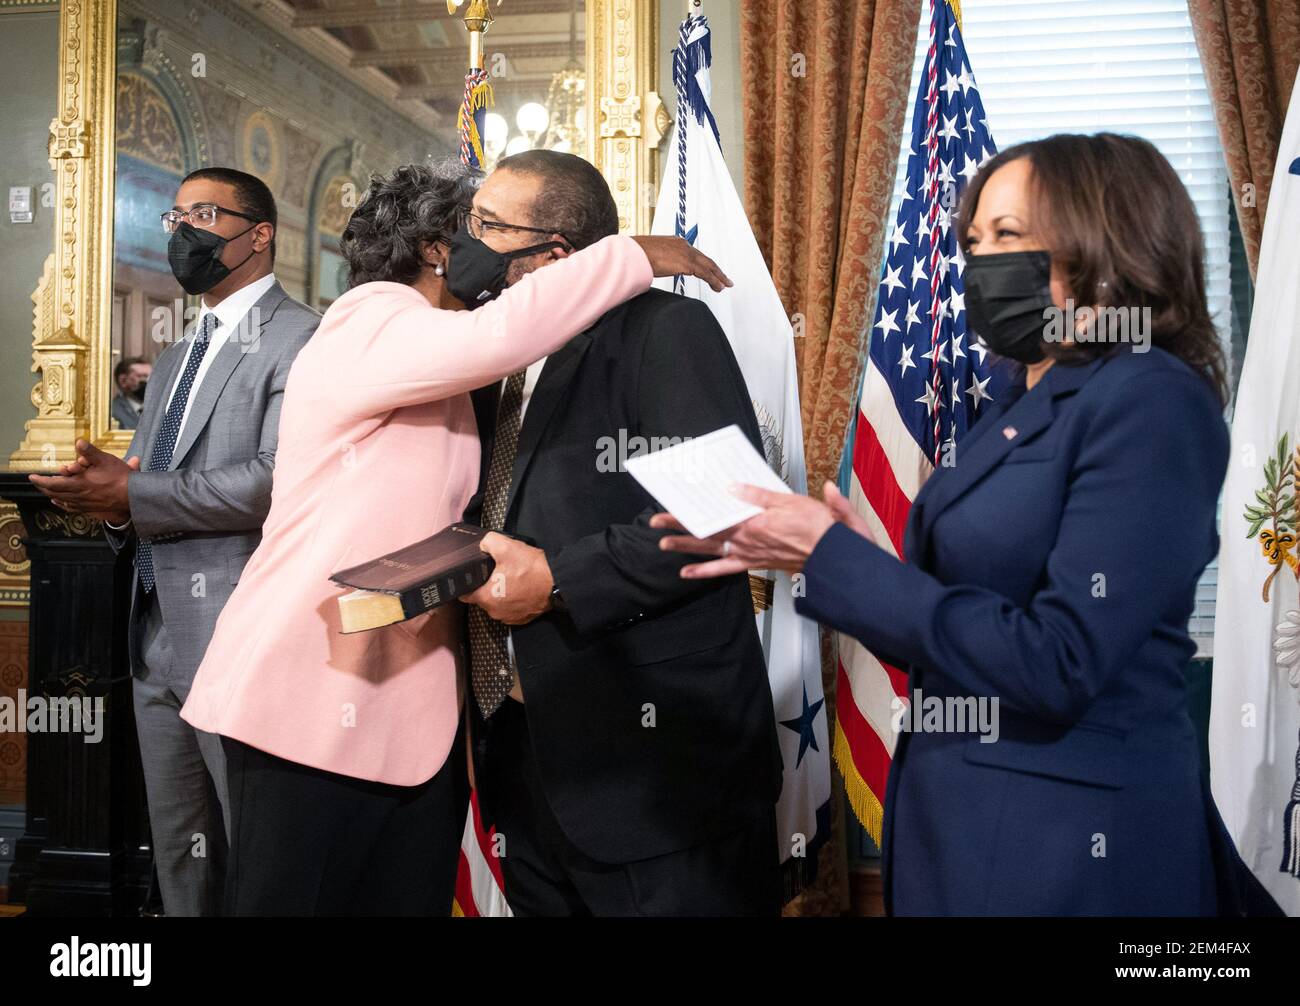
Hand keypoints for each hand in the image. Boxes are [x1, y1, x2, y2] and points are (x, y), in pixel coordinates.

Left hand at [28, 438, 139, 523]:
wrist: (132, 496)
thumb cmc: (120, 479)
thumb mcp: (105, 460)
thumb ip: (90, 451)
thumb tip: (79, 442)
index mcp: (78, 484)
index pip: (52, 483)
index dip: (40, 480)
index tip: (32, 477)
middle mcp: (78, 495)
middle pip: (54, 493)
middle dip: (43, 487)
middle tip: (37, 482)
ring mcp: (83, 503)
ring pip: (61, 500)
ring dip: (51, 494)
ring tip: (46, 490)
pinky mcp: (89, 508)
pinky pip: (70, 508)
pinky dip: (61, 504)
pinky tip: (60, 502)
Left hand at [459, 532, 554, 625]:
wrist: (558, 583)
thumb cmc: (532, 569)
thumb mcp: (506, 547)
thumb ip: (487, 542)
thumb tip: (482, 544)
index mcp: (486, 598)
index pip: (465, 594)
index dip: (467, 583)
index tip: (473, 575)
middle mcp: (495, 612)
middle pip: (483, 597)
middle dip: (488, 585)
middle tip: (498, 571)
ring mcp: (510, 617)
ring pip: (498, 603)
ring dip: (502, 593)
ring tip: (513, 578)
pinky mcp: (523, 618)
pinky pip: (512, 607)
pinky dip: (514, 599)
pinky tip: (522, 587)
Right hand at [630, 235, 731, 292]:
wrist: (633, 253)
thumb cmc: (637, 256)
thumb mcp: (652, 257)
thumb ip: (661, 262)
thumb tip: (659, 269)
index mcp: (676, 242)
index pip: (694, 255)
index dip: (704, 264)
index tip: (710, 271)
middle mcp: (683, 245)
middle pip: (705, 259)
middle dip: (716, 270)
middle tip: (725, 279)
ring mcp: (686, 253)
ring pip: (708, 266)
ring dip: (718, 277)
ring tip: (726, 285)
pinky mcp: (686, 263)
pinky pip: (705, 273)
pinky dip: (714, 281)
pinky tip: (719, 287)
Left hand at [650, 480, 861, 577]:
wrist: (831, 555)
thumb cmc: (817, 527)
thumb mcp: (790, 500)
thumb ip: (760, 495)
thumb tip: (734, 488)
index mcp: (754, 522)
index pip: (715, 514)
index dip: (693, 510)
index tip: (674, 503)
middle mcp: (746, 540)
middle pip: (706, 531)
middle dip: (679, 525)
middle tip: (657, 521)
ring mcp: (747, 553)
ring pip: (710, 550)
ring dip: (685, 547)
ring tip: (664, 544)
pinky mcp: (753, 563)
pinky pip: (723, 569)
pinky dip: (703, 572)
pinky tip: (687, 572)